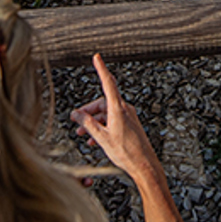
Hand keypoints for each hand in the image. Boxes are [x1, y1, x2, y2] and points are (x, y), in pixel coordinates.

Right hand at [71, 54, 160, 184]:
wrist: (144, 165)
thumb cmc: (126, 152)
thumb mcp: (101, 137)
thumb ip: (87, 124)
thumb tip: (76, 114)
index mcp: (118, 109)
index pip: (108, 83)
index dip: (101, 68)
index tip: (97, 57)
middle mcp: (125, 109)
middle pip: (102, 103)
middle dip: (88, 112)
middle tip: (76, 121)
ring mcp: (129, 117)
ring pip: (106, 113)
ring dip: (94, 122)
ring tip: (82, 134)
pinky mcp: (130, 124)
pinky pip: (113, 121)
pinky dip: (103, 126)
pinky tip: (95, 140)